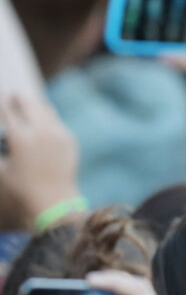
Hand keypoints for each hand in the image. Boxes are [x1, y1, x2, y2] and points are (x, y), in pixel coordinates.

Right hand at [0, 95, 79, 219]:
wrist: (54, 199)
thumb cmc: (21, 187)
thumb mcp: (2, 167)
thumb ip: (2, 146)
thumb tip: (6, 135)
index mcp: (21, 137)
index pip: (8, 111)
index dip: (2, 103)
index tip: (1, 99)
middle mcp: (41, 131)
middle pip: (29, 105)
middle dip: (20, 99)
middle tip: (15, 95)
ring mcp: (58, 134)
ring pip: (46, 110)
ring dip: (35, 105)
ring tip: (29, 103)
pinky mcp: (69, 139)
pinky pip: (57, 122)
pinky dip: (48, 118)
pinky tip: (44, 118)